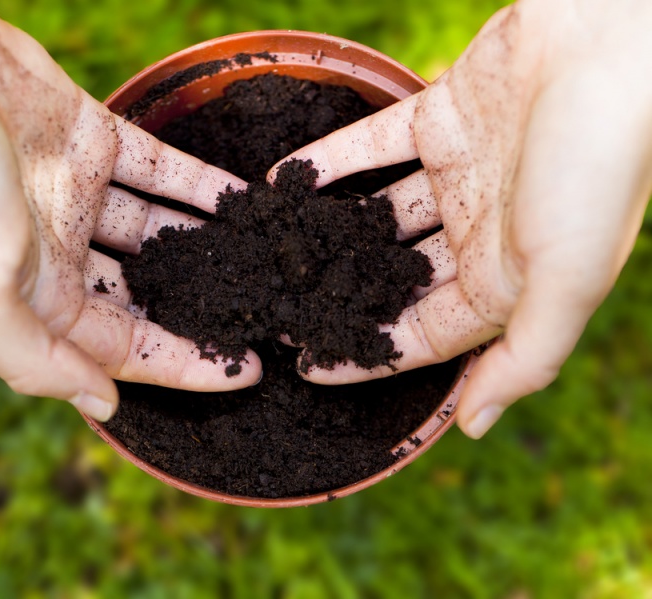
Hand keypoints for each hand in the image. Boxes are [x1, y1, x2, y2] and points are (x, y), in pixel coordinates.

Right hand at [0, 0, 260, 420]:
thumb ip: (38, 362)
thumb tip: (104, 404)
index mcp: (34, 300)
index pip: (126, 347)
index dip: (186, 364)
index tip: (248, 369)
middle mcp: (59, 252)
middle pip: (148, 292)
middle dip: (202, 305)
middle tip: (268, 311)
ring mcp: (77, 193)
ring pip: (159, 231)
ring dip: (209, 243)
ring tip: (269, 256)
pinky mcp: (91, 138)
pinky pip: (160, 168)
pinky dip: (199, 183)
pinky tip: (242, 198)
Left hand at [268, 0, 651, 437]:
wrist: (617, 41)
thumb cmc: (599, 166)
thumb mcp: (568, 280)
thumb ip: (524, 359)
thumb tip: (473, 428)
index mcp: (507, 280)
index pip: (423, 335)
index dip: (369, 355)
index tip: (309, 364)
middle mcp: (480, 232)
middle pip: (394, 278)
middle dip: (340, 295)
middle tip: (276, 307)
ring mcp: (460, 173)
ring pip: (379, 213)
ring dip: (328, 228)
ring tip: (268, 246)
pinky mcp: (442, 117)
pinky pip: (372, 146)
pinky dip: (330, 161)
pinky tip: (280, 178)